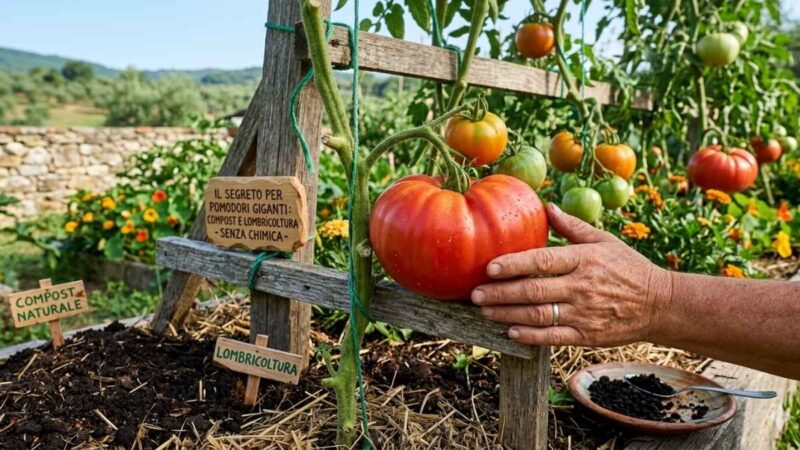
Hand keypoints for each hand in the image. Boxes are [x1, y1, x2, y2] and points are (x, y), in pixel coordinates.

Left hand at [471, 203, 672, 346]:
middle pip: (534, 291)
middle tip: (475, 294)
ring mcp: (584, 314)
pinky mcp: (588, 336)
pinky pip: (553, 337)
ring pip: (539, 315)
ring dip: (508, 314)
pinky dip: (530, 336)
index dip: (513, 265)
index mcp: (583, 259)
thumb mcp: (604, 241)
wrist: (661, 304)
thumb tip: (546, 206)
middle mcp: (582, 287)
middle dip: (501, 293)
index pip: (541, 261)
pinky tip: (511, 332)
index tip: (489, 268)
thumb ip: (572, 226)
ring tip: (484, 310)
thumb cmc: (628, 267)